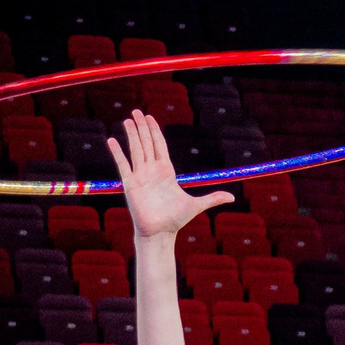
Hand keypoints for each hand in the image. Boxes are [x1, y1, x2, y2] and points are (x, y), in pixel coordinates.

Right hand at [108, 110, 231, 241]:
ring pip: (135, 150)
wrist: (160, 233)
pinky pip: (123, 165)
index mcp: (167, 172)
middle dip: (142, 127)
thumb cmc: (176, 220)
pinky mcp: (130, 184)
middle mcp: (152, 170)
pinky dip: (118, 153)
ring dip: (131, 135)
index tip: (150, 117)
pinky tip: (112, 140)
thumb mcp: (196, 205)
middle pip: (147, 143)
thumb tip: (232, 197)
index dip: (155, 131)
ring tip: (127, 120)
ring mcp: (140, 176)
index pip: (160, 146)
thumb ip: (212, 198)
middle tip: (137, 111)